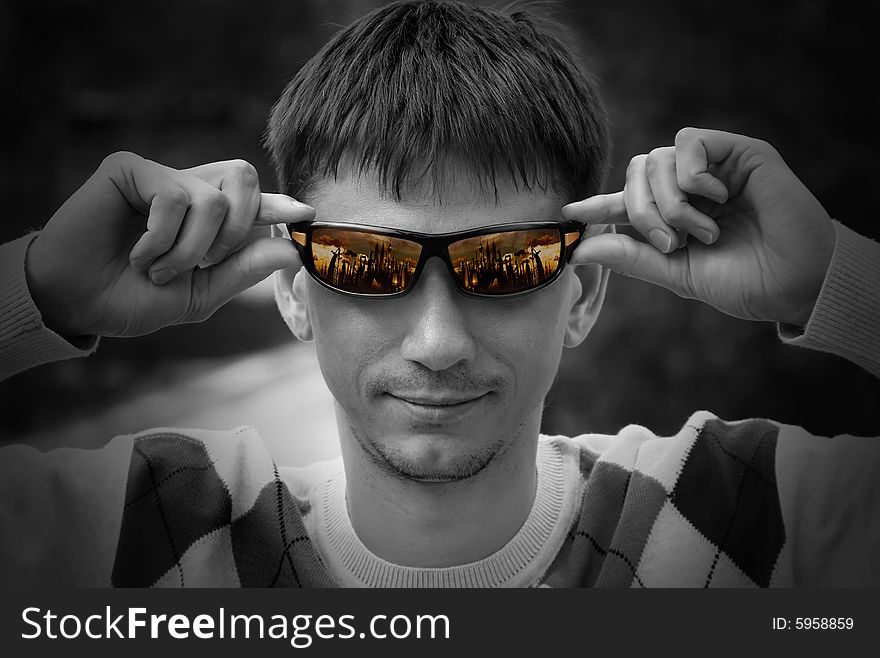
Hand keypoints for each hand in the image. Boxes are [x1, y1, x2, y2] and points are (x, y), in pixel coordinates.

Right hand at [26, 152, 312, 337]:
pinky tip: (138, 255)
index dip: (282, 206)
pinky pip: (175, 198)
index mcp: (209, 218)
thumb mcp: (200, 294)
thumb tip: (290, 248)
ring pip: (213, 199)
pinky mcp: (129, 169)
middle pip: (244, 177)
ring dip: (191, 249)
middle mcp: (189, 189)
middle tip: (207, 263)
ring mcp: (160, 176)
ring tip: (157, 269)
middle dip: (237, 229)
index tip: (308, 216)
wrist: (79, 304)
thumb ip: (242, 271)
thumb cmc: (135, 298)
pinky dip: (162, 239)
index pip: (255, 201)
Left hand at [562, 128, 834, 326]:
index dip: (596, 205)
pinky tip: (717, 198)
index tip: (567, 212)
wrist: (795, 282)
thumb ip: (632, 258)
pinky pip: (689, 143)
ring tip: (704, 231)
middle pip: (635, 175)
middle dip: (641, 211)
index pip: (624, 202)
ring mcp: (712, 169)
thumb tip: (581, 249)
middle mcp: (687, 189)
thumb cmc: (743, 281)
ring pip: (656, 160)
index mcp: (671, 217)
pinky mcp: (738, 153)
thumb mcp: (678, 274)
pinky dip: (693, 174)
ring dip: (671, 202)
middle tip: (669, 243)